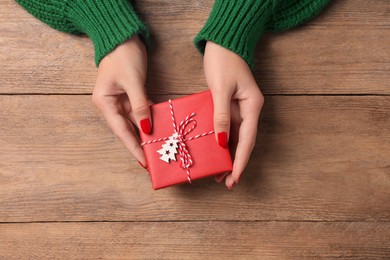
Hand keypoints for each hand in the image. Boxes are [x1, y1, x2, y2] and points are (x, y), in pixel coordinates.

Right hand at [92, 35, 150, 166]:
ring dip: (146, 134)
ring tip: (158, 149)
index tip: (144, 162)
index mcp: (104, 103)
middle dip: (140, 145)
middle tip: (154, 160)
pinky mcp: (130, 96)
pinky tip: (159, 130)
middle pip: (127, 130)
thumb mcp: (133, 82)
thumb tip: (147, 128)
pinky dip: (149, 120)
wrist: (123, 36)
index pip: (121, 131)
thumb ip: (140, 106)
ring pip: (135, 123)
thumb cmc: (124, 56)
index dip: (133, 148)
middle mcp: (110, 105)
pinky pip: (140, 112)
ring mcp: (120, 101)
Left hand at [203, 41, 263, 188]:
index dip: (240, 161)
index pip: (247, 140)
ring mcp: (240, 109)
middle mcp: (249, 110)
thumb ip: (222, 116)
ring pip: (235, 138)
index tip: (234, 178)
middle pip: (243, 142)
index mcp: (252, 106)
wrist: (222, 43)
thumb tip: (221, 142)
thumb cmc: (223, 61)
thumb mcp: (221, 89)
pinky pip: (227, 128)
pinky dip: (221, 141)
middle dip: (235, 163)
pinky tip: (214, 151)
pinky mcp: (230, 105)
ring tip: (219, 173)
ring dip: (228, 155)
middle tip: (225, 182)